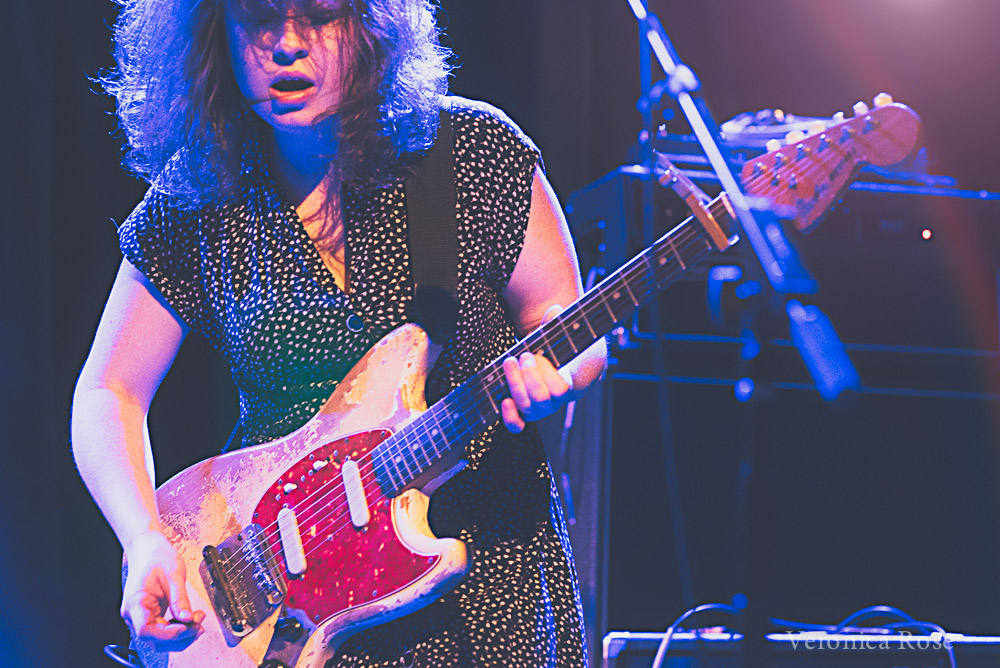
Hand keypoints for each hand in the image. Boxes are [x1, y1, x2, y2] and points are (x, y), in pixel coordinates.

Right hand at [121, 531, 204, 650]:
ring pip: (158, 638)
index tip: (189, 626)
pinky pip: (162, 630)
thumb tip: (188, 619)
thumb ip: (180, 598)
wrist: (146, 547)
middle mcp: (134, 613)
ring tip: (198, 622)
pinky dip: (177, 629)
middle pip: (153, 639)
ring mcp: (140, 615)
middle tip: (200, 623)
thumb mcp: (173, 574)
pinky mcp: (149, 614)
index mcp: (135, 602)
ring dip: (180, 636)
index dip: (169, 634)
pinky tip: (191, 621)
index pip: (146, 630)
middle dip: (179, 636)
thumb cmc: (156, 555)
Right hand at [500, 350, 573, 433]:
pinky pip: (557, 388)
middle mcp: (536, 413)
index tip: (506, 401)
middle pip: (525, 404)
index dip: (510, 415)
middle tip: (510, 361)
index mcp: (520, 413)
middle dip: (515, 381)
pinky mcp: (564, 395)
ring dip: (531, 374)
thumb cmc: (530, 374)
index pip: (515, 424)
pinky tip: (539, 359)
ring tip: (525, 356)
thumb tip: (506, 365)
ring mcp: (551, 406)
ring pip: (540, 396)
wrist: (558, 374)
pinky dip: (547, 372)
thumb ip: (510, 376)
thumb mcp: (517, 377)